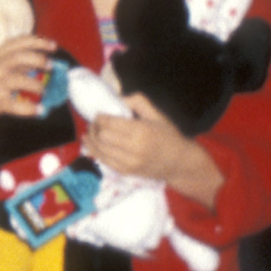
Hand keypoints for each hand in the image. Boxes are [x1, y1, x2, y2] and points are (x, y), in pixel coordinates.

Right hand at [0, 35, 56, 147]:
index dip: (38, 42)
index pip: (19, 42)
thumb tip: (41, 63)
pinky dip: (29, 108)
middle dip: (39, 60)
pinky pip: (15, 105)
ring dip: (36, 85)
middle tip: (51, 66)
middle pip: (20, 57)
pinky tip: (40, 109)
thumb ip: (14, 62)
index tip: (53, 46)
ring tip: (45, 90)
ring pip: (19, 80)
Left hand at [85, 92, 223, 206]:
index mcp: (141, 131)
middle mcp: (134, 148)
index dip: (99, 118)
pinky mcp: (126, 172)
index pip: (109, 123)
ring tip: (90, 133)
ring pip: (100, 150)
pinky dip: (95, 152)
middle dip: (94, 128)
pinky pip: (104, 162)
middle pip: (102, 137)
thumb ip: (138, 101)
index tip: (98, 114)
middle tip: (94, 123)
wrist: (180, 163)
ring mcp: (129, 163)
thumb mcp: (157, 114)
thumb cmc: (169, 135)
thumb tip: (117, 98)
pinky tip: (90, 145)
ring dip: (91, 140)